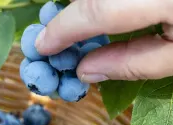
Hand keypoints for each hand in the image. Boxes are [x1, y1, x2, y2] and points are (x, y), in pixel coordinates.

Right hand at [35, 0, 172, 82]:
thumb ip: (131, 64)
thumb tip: (84, 71)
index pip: (97, 8)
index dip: (62, 29)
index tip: (41, 46)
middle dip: (70, 16)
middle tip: (58, 40)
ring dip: (86, 8)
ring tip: (78, 32)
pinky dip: (103, 3)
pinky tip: (102, 20)